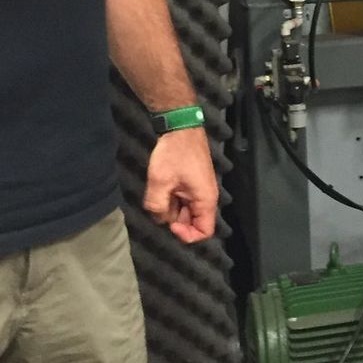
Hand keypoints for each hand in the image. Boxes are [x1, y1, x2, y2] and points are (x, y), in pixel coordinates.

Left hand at [143, 127, 219, 243]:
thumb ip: (157, 206)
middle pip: (193, 223)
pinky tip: (162, 188)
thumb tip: (159, 218)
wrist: (180, 127)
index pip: (204, 232)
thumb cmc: (174, 154)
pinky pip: (183, 201)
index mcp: (205, 200)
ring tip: (159, 194)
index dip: (185, 235)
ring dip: (171, 209)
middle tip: (159, 207)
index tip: (169, 224)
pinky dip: (171, 200)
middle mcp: (206, 198)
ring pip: (186, 212)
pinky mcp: (192, 184)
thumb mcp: (160, 181)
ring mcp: (199, 190)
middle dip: (174, 221)